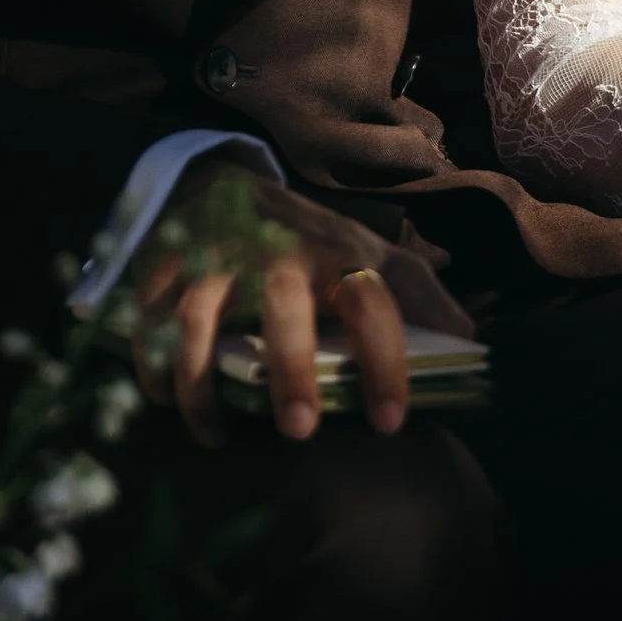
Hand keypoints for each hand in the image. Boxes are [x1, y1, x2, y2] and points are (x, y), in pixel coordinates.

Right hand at [130, 162, 471, 444]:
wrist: (223, 181)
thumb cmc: (310, 240)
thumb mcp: (369, 255)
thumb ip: (420, 297)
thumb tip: (473, 345)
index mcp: (336, 254)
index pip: (373, 303)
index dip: (387, 361)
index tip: (392, 422)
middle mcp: (276, 253)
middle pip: (284, 308)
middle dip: (291, 370)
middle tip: (299, 431)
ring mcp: (214, 258)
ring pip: (201, 321)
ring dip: (204, 383)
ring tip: (217, 439)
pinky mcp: (163, 266)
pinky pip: (148, 323)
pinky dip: (153, 367)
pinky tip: (166, 403)